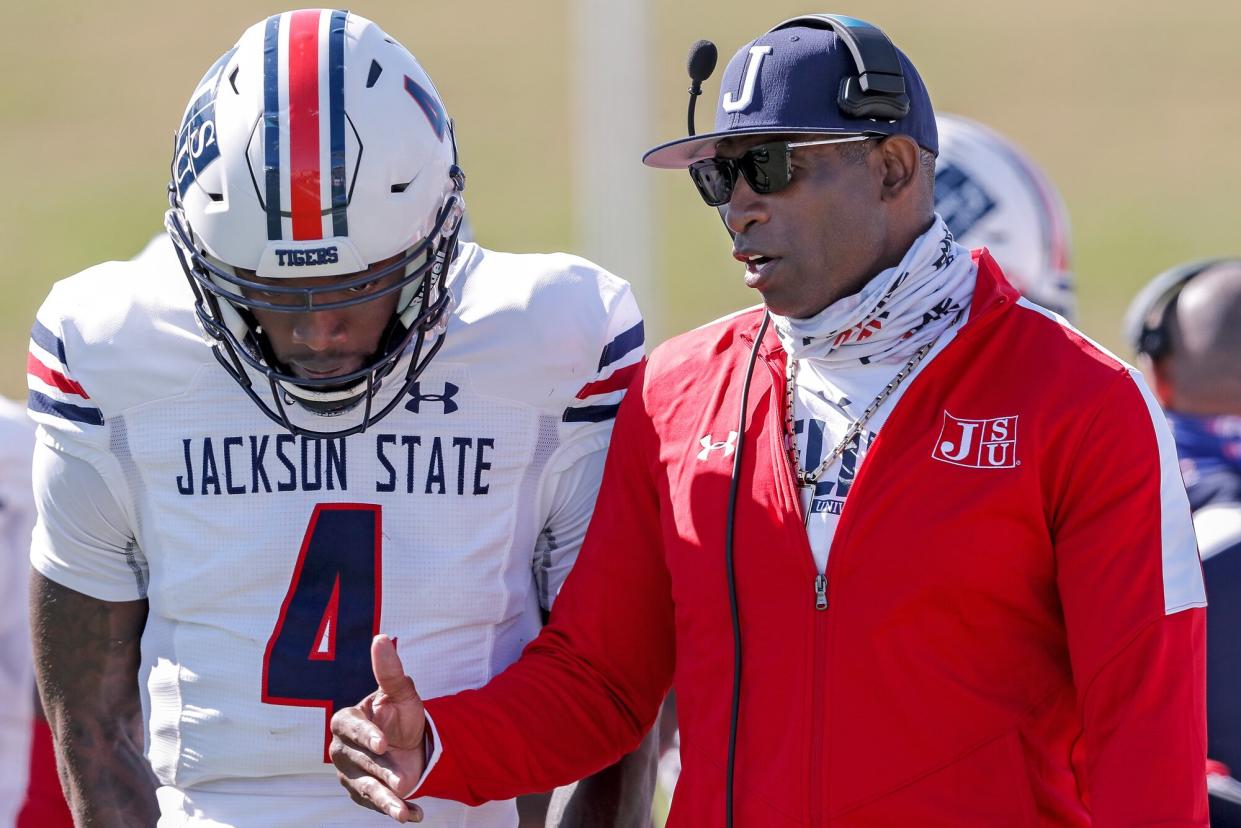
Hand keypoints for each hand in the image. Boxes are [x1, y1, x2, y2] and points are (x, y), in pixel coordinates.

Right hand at [330, 635, 427, 822]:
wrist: (410, 743)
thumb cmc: (400, 715)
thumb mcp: (401, 693)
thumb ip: (390, 671)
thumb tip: (382, 638)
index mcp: (347, 721)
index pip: (350, 728)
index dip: (365, 736)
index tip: (382, 743)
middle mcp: (343, 750)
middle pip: (358, 762)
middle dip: (380, 770)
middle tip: (400, 779)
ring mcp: (351, 774)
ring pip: (366, 789)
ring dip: (386, 801)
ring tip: (403, 811)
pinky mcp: (363, 794)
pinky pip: (378, 804)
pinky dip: (399, 809)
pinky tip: (416, 814)